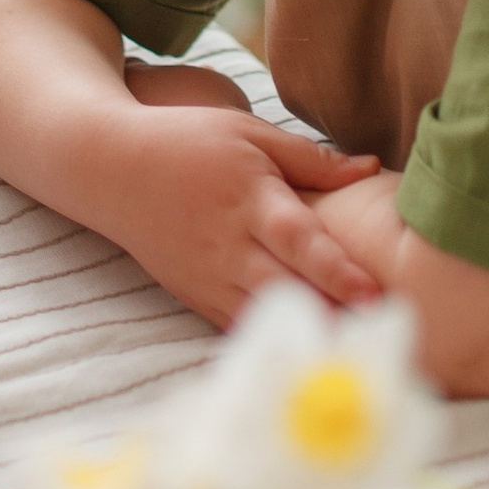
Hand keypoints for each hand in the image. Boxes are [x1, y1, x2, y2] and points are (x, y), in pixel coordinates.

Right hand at [104, 104, 385, 328]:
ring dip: (307, 336)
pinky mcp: (196, 296)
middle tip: (378, 337)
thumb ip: (311, 158)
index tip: (373, 293)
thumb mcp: (248, 133)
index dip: (335, 268)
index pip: (297, 239)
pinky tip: (309, 354)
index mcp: (249, 199)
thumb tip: (372, 167)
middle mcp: (229, 245)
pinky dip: (272, 342)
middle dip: (332, 316)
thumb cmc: (187, 142)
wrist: (111, 169)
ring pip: (263, 316)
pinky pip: (239, 326)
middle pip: (285, 289)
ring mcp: (209, 277)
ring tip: (355, 354)